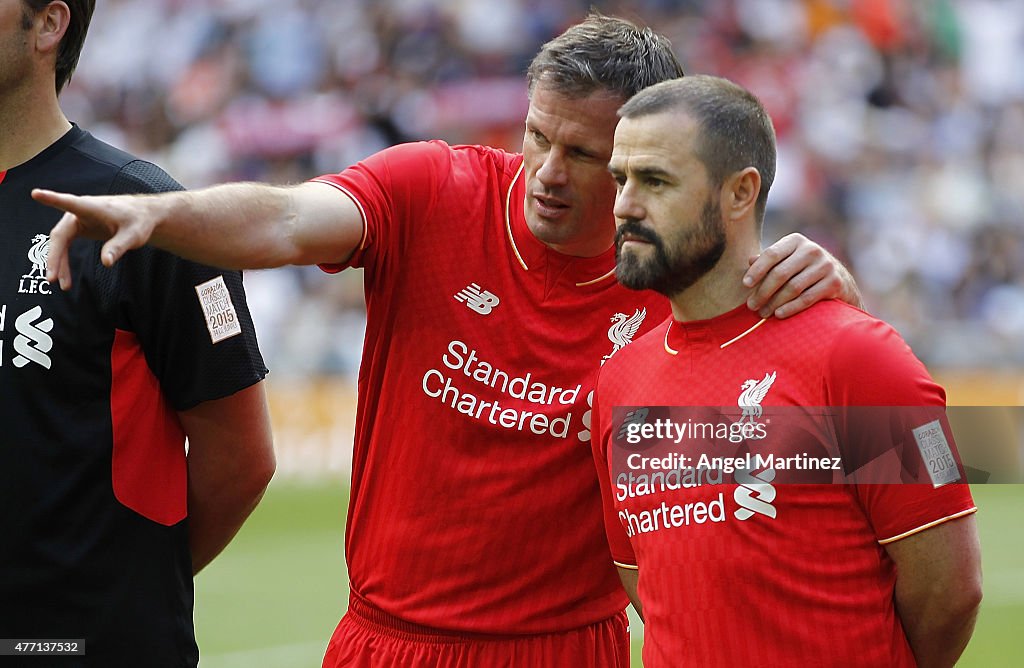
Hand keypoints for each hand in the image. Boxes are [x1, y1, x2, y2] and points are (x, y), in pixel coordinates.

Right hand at [32, 189, 159, 289]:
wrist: (143, 216)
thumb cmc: (139, 221)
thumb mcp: (134, 236)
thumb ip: (119, 247)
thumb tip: (106, 263)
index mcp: (92, 207)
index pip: (69, 202)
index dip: (52, 198)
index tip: (36, 194)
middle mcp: (79, 211)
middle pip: (59, 235)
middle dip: (54, 257)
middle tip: (51, 278)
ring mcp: (77, 220)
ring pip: (60, 243)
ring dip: (58, 263)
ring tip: (62, 284)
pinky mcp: (79, 228)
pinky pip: (65, 245)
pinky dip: (64, 261)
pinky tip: (65, 277)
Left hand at [742, 233, 862, 318]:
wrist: (839, 280)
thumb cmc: (802, 269)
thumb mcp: (786, 260)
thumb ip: (768, 260)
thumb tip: (749, 260)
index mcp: (796, 241)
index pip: (772, 254)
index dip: (757, 270)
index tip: (745, 284)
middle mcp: (812, 250)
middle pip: (780, 273)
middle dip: (763, 292)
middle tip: (751, 306)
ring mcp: (825, 265)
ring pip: (792, 288)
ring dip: (774, 303)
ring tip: (762, 313)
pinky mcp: (834, 282)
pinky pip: (807, 298)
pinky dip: (791, 308)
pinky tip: (778, 314)